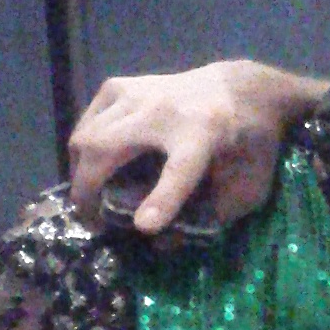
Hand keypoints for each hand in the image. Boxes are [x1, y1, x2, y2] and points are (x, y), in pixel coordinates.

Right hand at [68, 61, 319, 232]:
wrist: (240, 89)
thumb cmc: (247, 145)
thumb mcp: (250, 185)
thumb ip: (215, 215)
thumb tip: (163, 244)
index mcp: (205, 135)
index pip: (180, 170)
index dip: (161, 200)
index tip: (143, 227)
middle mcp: (164, 110)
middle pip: (106, 149)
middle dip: (87, 191)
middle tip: (94, 223)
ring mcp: (135, 93)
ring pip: (85, 137)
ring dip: (79, 174)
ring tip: (91, 199)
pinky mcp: (119, 86)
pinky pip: (86, 122)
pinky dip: (82, 149)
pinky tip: (94, 167)